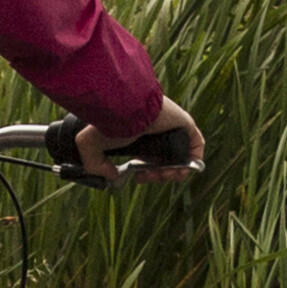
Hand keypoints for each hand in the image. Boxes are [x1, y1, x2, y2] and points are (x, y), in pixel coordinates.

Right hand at [72, 92, 204, 185]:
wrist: (125, 108)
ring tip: (163, 176)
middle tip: (149, 178)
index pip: (148, 159)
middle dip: (158, 176)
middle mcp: (156, 132)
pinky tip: (180, 171)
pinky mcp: (186, 124)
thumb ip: (96, 165)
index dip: (146, 173)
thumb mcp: (91, 147)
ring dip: (174, 173)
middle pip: (165, 161)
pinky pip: (196, 146)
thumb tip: (112, 176)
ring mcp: (172, 127)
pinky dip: (192, 162)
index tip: (138, 178)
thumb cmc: (108, 123)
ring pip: (180, 157)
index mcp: (138, 135)